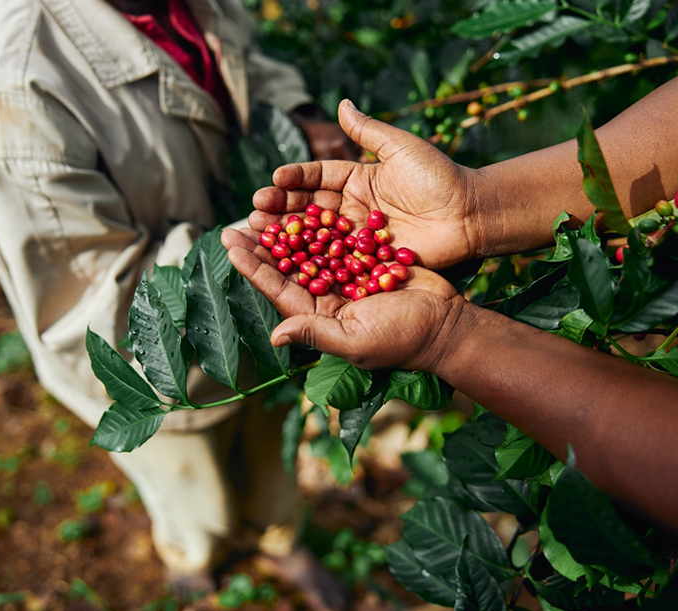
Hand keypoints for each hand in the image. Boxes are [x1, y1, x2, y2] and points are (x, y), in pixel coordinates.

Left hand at [221, 228, 466, 371]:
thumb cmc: (402, 339)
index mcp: (319, 316)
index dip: (253, 267)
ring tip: (266, 206)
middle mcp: (328, 297)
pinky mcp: (367, 261)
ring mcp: (347, 278)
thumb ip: (316, 333)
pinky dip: (322, 223)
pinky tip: (305, 203)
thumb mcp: (355, 341)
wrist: (446, 323)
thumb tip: (276, 336)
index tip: (231, 243)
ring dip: (289, 229)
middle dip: (264, 244)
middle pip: (288, 266)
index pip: (278, 289)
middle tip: (240, 219)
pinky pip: (338, 239)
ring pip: (310, 249)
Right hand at [255, 99, 484, 268]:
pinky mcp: (368, 260)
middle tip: (255, 211)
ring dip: (288, 236)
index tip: (273, 179)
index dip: (295, 179)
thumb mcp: (401, 147)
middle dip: (281, 209)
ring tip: (260, 233)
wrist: (470, 214)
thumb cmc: (439, 177)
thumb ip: (369, 131)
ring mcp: (358, 236)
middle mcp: (354, 208)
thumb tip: (341, 103)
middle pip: (310, 208)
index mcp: (358, 179)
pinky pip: (337, 260)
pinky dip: (313, 262)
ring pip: (317, 236)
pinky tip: (288, 262)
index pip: (318, 177)